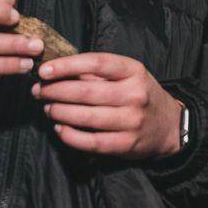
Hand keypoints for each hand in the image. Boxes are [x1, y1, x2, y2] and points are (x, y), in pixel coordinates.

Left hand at [32, 52, 183, 158]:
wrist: (168, 125)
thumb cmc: (140, 94)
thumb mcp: (128, 75)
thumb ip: (98, 72)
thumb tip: (58, 69)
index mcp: (134, 71)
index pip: (96, 63)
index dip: (67, 66)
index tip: (44, 70)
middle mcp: (134, 95)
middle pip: (87, 91)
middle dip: (56, 91)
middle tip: (39, 91)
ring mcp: (131, 121)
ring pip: (86, 117)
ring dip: (59, 112)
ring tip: (47, 108)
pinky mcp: (126, 144)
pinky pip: (91, 142)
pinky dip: (71, 136)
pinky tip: (60, 128)